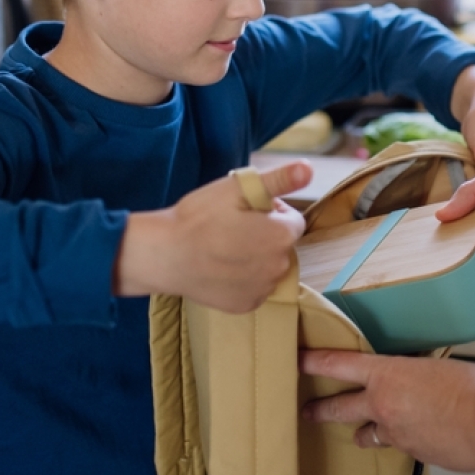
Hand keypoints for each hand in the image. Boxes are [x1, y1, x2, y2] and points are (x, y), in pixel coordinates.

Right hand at [114, 160, 311, 311]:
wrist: (165, 255)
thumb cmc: (199, 218)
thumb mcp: (238, 188)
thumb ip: (279, 179)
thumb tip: (309, 168)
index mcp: (282, 236)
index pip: (291, 219)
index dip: (269, 211)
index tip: (243, 210)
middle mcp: (280, 266)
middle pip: (280, 244)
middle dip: (264, 234)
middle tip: (230, 227)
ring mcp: (263, 289)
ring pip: (268, 267)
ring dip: (255, 257)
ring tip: (223, 247)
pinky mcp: (246, 306)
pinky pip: (254, 288)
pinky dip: (243, 280)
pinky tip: (220, 269)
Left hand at [300, 349, 474, 471]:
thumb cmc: (471, 385)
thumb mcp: (431, 365)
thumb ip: (411, 373)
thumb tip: (409, 380)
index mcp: (386, 375)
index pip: (338, 365)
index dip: (313, 362)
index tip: (297, 359)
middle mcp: (382, 406)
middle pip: (338, 408)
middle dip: (320, 409)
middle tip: (308, 411)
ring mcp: (395, 434)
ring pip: (367, 434)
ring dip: (366, 431)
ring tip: (366, 430)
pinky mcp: (413, 454)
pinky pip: (401, 446)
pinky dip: (406, 440)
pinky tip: (421, 434)